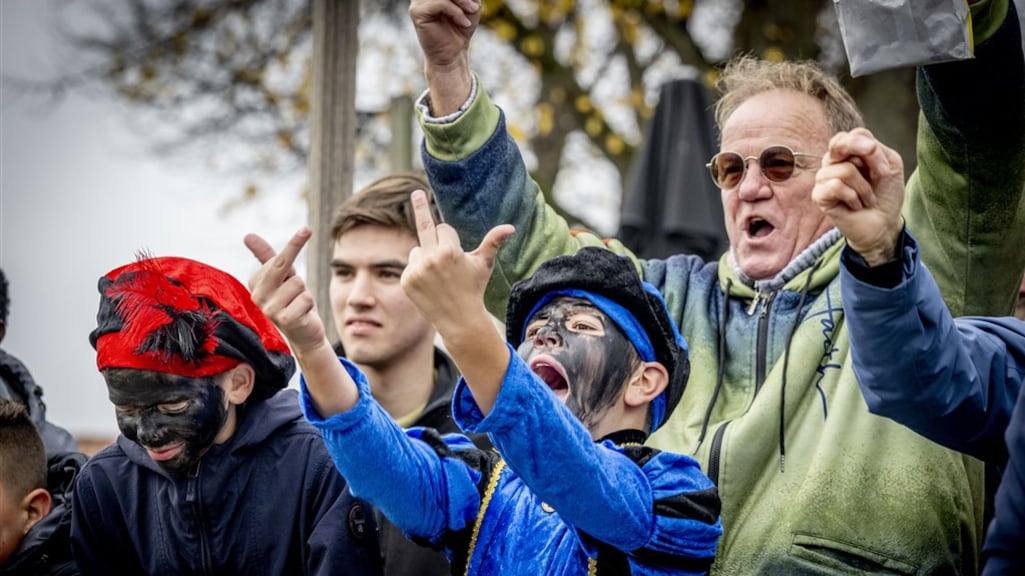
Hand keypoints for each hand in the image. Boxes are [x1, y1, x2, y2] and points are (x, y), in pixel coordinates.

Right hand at [245, 228, 326, 353]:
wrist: (304, 332)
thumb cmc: (292, 300)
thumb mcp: (282, 275)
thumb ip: (266, 255)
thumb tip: (247, 236)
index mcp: (254, 283)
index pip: (276, 257)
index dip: (294, 245)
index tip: (305, 231)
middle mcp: (257, 296)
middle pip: (281, 264)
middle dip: (296, 245)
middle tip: (307, 232)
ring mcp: (270, 309)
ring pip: (299, 283)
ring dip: (305, 292)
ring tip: (298, 303)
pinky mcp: (284, 320)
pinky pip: (306, 298)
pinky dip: (309, 304)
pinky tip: (302, 314)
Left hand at [401, 189, 513, 335]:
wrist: (459, 319)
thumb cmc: (473, 288)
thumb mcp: (483, 264)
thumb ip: (493, 242)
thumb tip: (510, 227)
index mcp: (449, 251)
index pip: (443, 228)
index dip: (450, 239)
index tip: (456, 254)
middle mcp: (430, 258)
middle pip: (425, 226)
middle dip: (420, 206)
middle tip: (415, 191)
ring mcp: (416, 270)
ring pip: (418, 248)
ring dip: (426, 256)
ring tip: (438, 276)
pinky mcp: (406, 280)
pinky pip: (410, 264)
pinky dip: (417, 270)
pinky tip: (429, 284)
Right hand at [409, 0, 479, 114]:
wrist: (451, 60)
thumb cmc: (460, 34)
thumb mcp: (470, 11)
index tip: (476, 4)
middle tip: (476, 6)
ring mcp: (418, 4)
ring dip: (461, 1)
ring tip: (473, 12)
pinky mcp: (417, 14)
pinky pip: (438, 3)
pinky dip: (455, 11)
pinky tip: (465, 24)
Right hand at [812, 127, 905, 265]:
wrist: (883, 224)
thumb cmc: (885, 194)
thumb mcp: (891, 165)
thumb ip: (876, 150)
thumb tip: (860, 149)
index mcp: (849, 152)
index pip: (854, 135)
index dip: (872, 149)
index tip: (885, 169)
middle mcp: (833, 161)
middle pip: (840, 143)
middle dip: (866, 156)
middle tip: (880, 175)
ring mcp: (824, 177)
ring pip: (844, 170)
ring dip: (864, 189)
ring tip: (867, 199)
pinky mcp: (819, 195)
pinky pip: (835, 187)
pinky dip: (853, 198)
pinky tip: (855, 205)